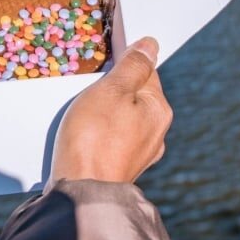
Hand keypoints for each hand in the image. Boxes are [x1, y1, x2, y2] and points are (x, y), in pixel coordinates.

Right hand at [48, 36, 172, 184]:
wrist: (81, 193)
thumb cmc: (94, 137)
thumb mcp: (112, 89)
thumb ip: (132, 65)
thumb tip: (150, 45)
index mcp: (159, 110)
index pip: (146, 72)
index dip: (122, 64)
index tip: (101, 68)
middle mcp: (156, 133)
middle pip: (132, 95)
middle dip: (110, 90)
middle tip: (88, 91)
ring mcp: (139, 153)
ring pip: (120, 117)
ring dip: (102, 112)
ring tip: (82, 116)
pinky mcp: (120, 166)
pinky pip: (110, 138)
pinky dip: (98, 132)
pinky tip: (83, 135)